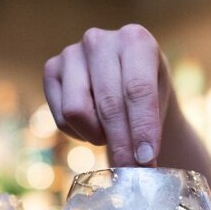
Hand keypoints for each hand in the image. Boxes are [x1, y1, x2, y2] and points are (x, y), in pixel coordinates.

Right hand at [43, 24, 172, 166]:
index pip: (138, 90)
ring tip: (110, 135)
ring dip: (97, 135)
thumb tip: (141, 163)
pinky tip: (93, 126)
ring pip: (77, 111)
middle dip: (122, 143)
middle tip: (132, 170)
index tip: (147, 159)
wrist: (123, 86)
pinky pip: (62, 117)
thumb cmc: (146, 97)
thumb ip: (149, 128)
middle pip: (109, 104)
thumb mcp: (158, 105)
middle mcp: (100, 40)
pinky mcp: (51, 69)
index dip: (142, 128)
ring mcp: (71, 52)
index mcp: (135, 39)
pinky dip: (79, 133)